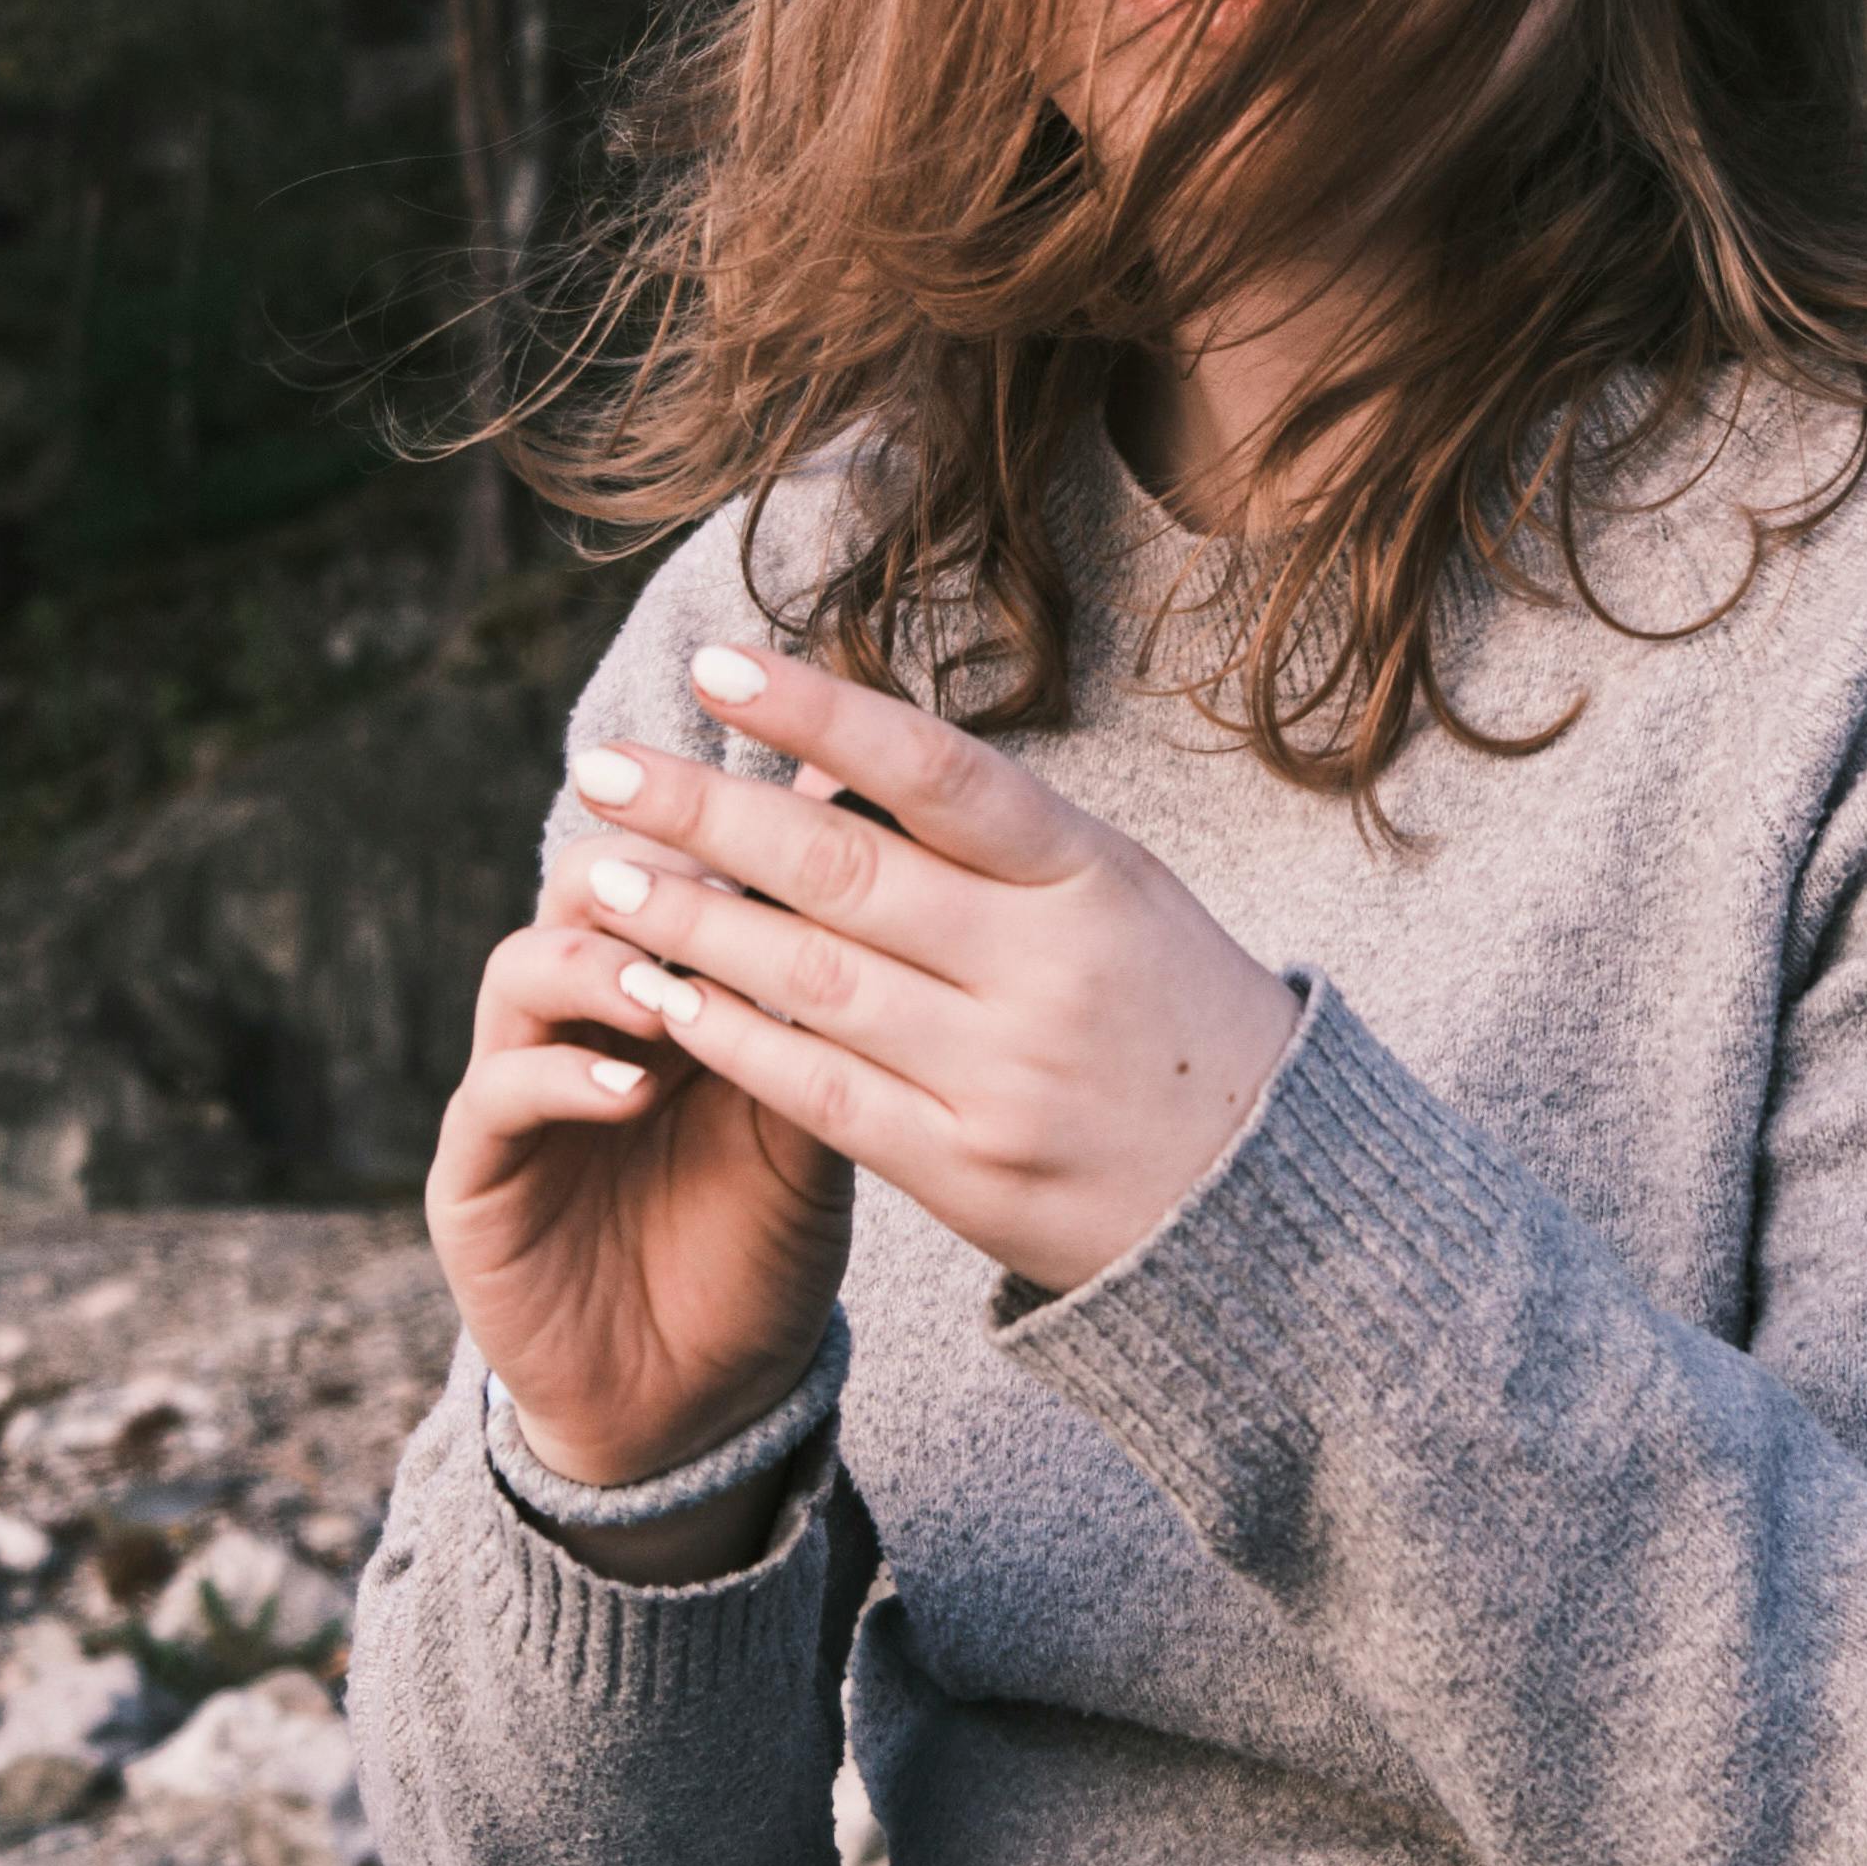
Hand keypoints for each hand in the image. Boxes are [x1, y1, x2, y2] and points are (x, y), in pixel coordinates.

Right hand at [426, 877, 856, 1497]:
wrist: (699, 1404)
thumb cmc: (760, 1253)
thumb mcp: (813, 1132)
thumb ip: (821, 1026)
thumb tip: (895, 896)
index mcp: (666, 990)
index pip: (675, 868)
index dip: (728, 836)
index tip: (806, 811)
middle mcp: (581, 1021)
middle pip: (584, 887)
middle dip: (649, 877)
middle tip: (718, 893)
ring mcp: (515, 1089)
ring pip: (522, 969)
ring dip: (599, 969)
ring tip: (670, 999)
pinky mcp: (472, 1174)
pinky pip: (494, 1094)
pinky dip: (559, 1079)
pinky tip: (630, 1090)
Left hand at [554, 635, 1302, 1305]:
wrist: (1268, 1201)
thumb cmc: (1169, 1015)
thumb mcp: (1122, 897)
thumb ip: (995, 839)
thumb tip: (837, 751)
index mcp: (1094, 876)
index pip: (939, 772)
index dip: (821, 712)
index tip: (712, 665)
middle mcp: (1046, 969)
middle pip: (845, 872)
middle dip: (707, 813)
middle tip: (600, 767)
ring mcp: (1005, 1075)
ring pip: (812, 979)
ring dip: (691, 923)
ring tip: (598, 876)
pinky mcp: (966, 1171)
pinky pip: (821, 1093)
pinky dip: (731, 1040)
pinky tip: (659, 996)